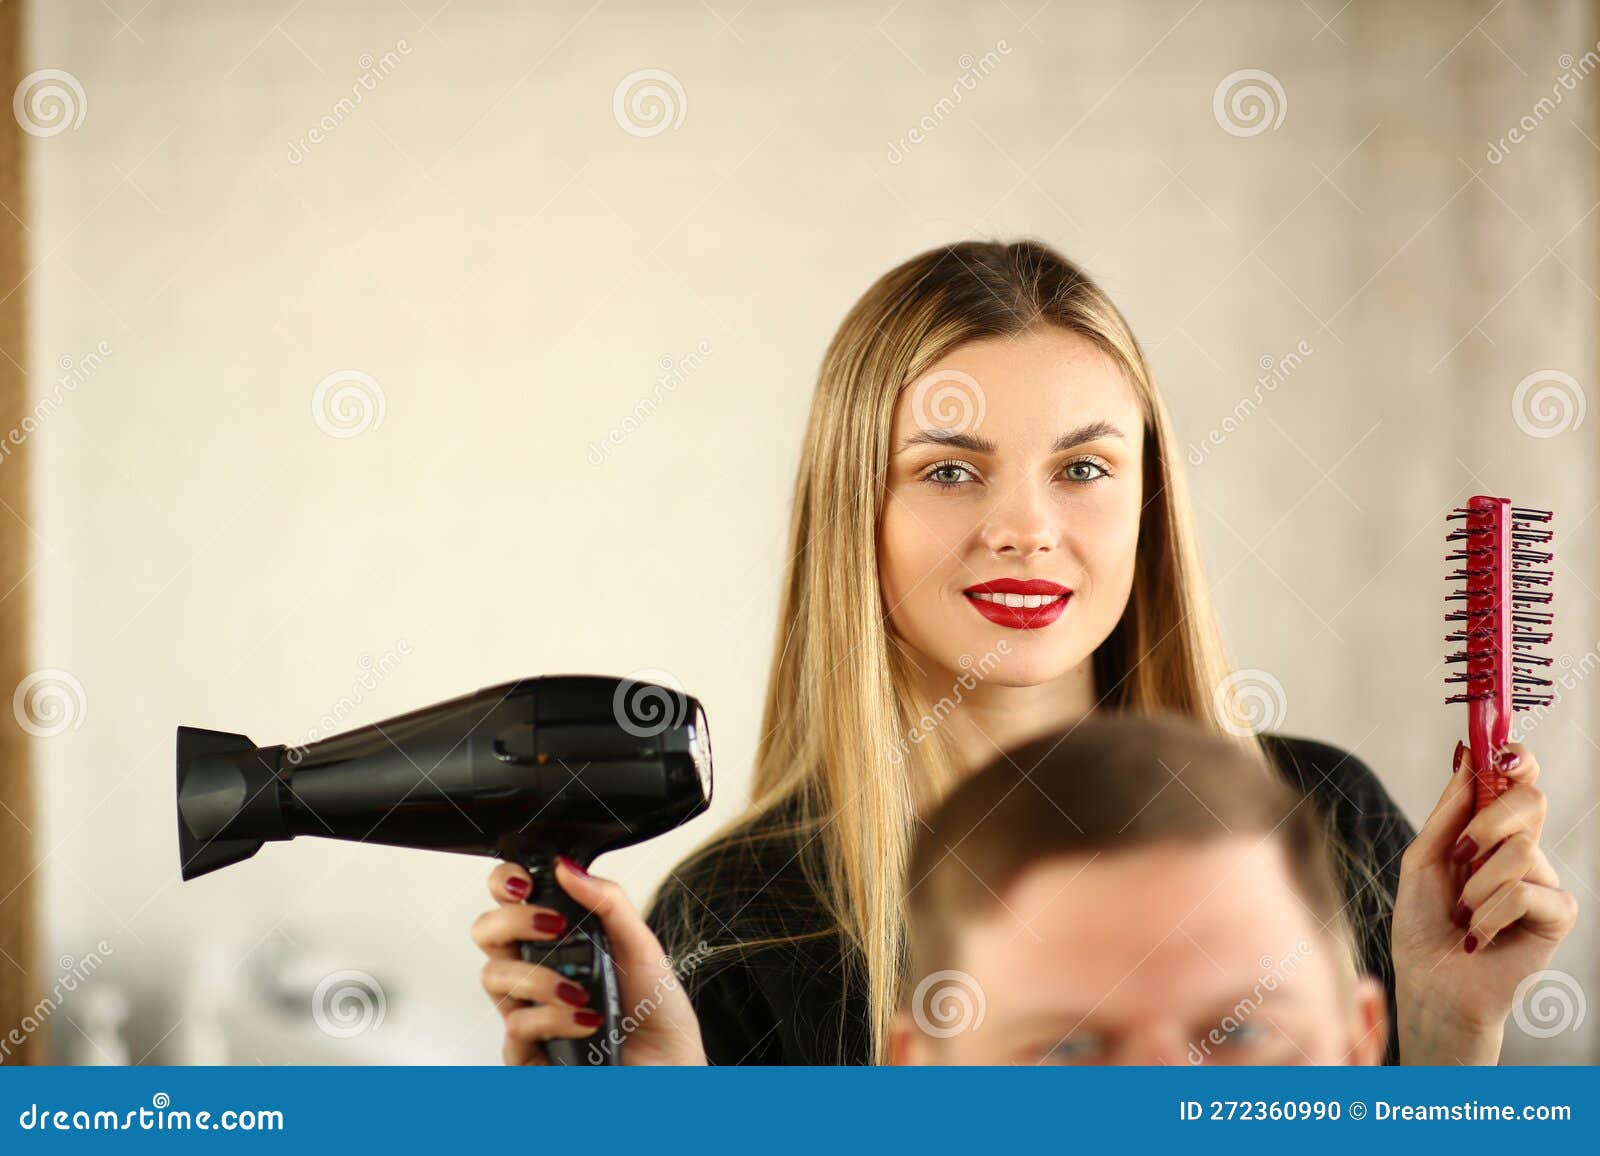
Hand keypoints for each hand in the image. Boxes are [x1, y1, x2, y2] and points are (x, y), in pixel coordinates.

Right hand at [472, 857, 707, 1064]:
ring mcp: (526, 1009)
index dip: (504, 882)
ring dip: (540, 977)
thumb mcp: (641, 943)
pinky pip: (517, 1025)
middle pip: (486, 932)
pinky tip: (585, 1021)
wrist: (668, 1063)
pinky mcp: (526, 1051)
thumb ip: (607, 901)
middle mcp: (534, 970)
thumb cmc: (653, 1008)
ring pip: (494, 976)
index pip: (510, 901)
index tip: (523, 881)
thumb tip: (568, 867)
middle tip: (554, 926)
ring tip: (580, 990)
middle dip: (512, 920)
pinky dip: (553, 1018)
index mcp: (556, 939)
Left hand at [1391, 740, 1577, 1063]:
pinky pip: (1527, 892)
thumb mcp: (1424, 858)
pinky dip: (1490, 915)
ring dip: (1476, 886)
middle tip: (1461, 853)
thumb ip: (1449, 811)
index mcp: (1489, 831)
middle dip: (1489, 820)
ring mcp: (1542, 881)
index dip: (1516, 759)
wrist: (1430, 982)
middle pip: (1530, 799)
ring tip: (1462, 914)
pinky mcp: (1556, 916)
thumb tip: (1468, 756)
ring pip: (1520, 850)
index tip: (1500, 752)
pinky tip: (1478, 936)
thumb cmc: (1424, 924)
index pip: (1517, 780)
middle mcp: (1522, 850)